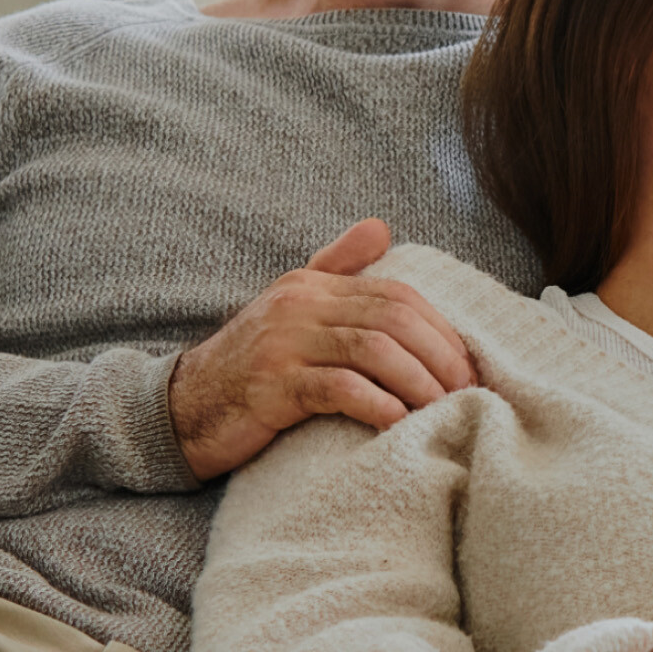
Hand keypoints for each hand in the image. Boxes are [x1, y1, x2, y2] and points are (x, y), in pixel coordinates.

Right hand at [167, 218, 478, 480]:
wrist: (185, 407)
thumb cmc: (248, 365)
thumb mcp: (291, 308)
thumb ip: (335, 267)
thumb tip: (381, 227)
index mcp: (310, 285)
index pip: (395, 294)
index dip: (441, 330)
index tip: (468, 366)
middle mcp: (298, 306)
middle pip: (391, 319)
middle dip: (440, 356)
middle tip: (467, 390)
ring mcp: (283, 345)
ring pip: (372, 351)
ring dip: (419, 383)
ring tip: (444, 409)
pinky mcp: (272, 386)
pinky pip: (338, 389)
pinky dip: (378, 405)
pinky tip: (399, 423)